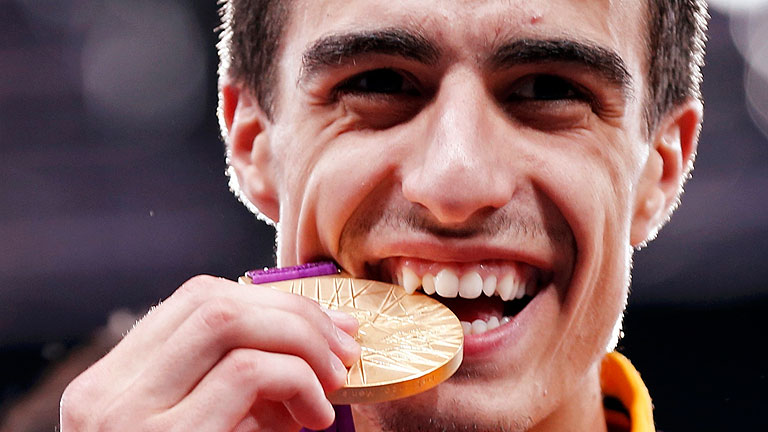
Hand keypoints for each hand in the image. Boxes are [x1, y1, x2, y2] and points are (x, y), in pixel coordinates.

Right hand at [60, 275, 360, 431]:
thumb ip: (239, 390)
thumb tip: (321, 343)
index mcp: (111, 385)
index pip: (193, 302)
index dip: (270, 301)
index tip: (326, 324)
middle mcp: (106, 395)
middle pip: (212, 302)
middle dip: (294, 314)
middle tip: (345, 347)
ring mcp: (128, 420)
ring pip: (227, 322)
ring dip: (301, 342)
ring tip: (333, 382)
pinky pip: (247, 374)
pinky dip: (298, 381)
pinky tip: (316, 416)